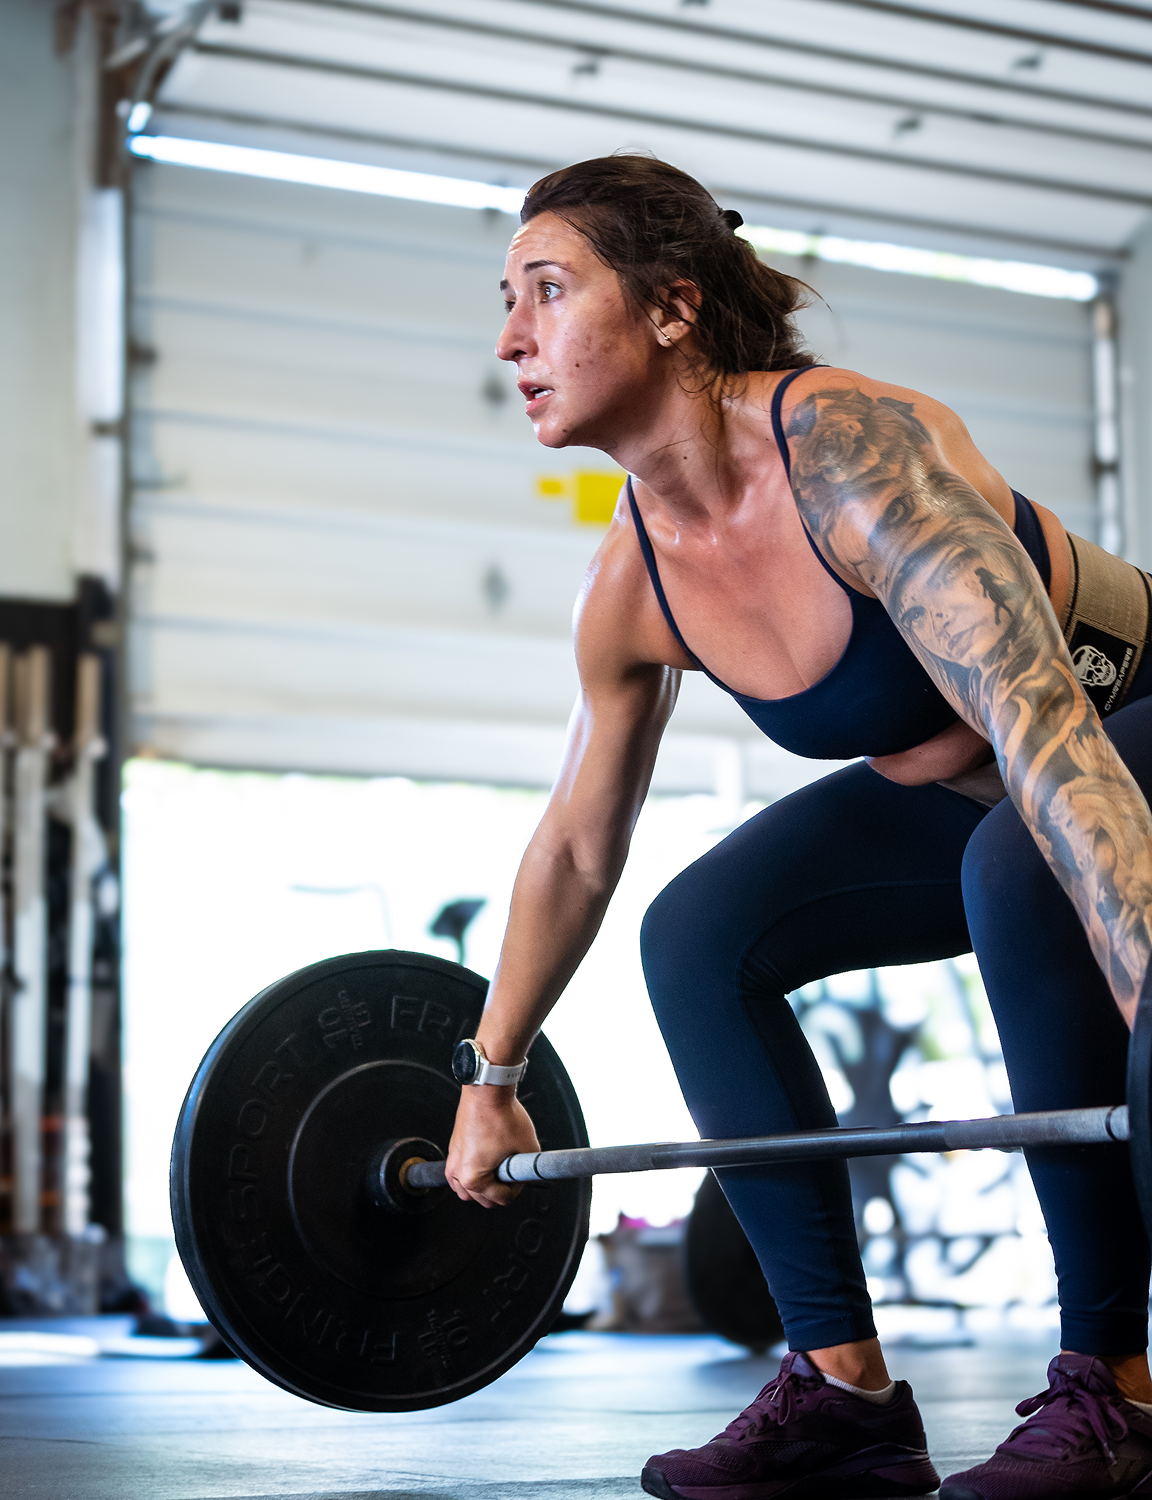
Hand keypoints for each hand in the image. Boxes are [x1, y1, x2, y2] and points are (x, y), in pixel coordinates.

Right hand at [445, 1085, 540, 1207]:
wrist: (487, 1091)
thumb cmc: (503, 1116)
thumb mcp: (528, 1148)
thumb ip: (529, 1168)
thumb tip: (529, 1174)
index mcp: (473, 1178)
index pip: (500, 1199)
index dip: (517, 1189)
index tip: (521, 1176)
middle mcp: (458, 1172)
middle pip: (482, 1199)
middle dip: (500, 1189)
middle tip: (512, 1173)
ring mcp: (453, 1161)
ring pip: (466, 1190)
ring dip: (483, 1186)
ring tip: (499, 1169)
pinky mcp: (453, 1149)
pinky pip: (460, 1173)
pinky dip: (472, 1173)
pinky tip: (488, 1161)